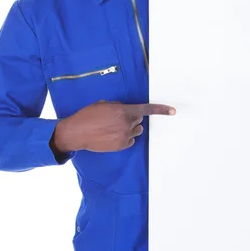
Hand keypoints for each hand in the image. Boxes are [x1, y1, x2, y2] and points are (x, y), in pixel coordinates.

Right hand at [52, 100, 176, 153]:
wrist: (77, 132)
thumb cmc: (88, 116)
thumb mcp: (103, 105)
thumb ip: (118, 106)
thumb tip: (126, 110)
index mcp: (122, 111)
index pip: (145, 110)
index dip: (160, 110)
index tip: (172, 111)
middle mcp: (126, 124)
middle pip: (139, 119)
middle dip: (132, 117)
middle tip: (118, 118)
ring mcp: (124, 136)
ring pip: (137, 130)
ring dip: (129, 127)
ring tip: (114, 127)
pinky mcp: (121, 145)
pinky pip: (130, 140)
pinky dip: (125, 137)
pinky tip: (112, 136)